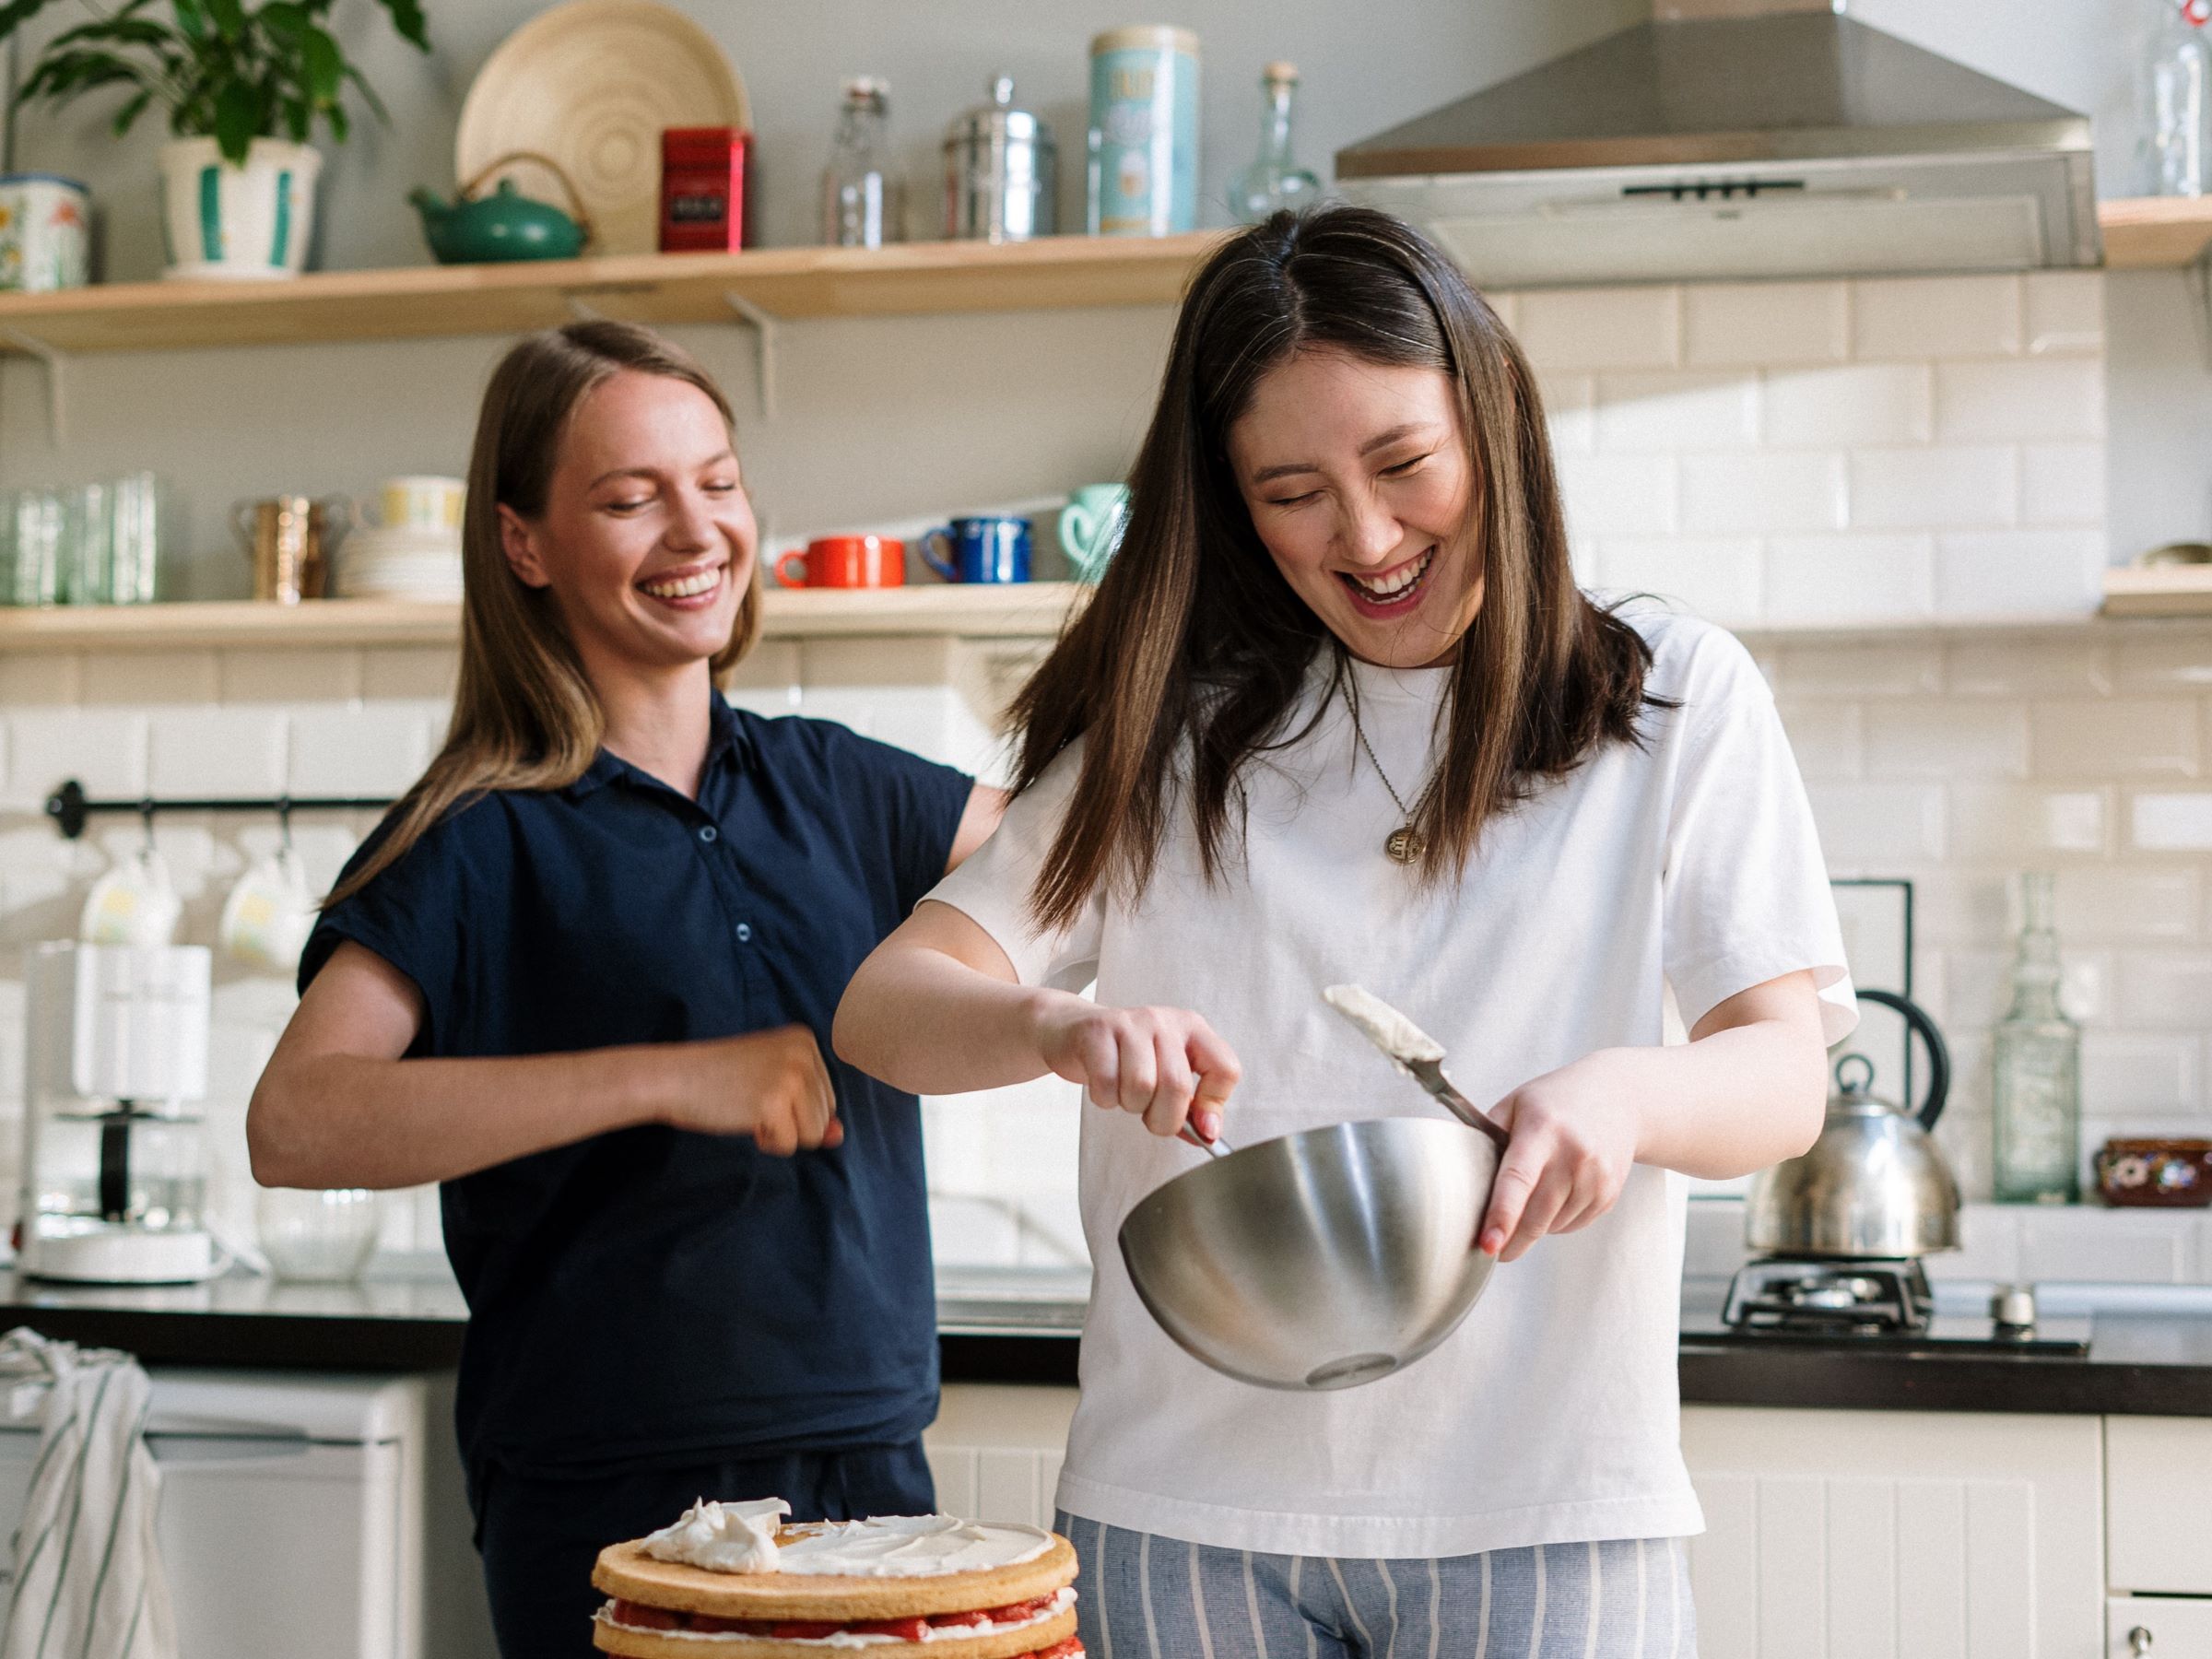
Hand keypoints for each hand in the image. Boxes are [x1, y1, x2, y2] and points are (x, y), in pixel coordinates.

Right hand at [664, 1026, 842, 1154]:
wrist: (675, 1077)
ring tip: (750, 1108)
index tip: (761, 1089)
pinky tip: (743, 1118)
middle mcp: (803, 1053)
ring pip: (812, 1133)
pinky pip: (789, 1145)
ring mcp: (790, 1076)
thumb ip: (811, 1107)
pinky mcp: (774, 1102)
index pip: (828, 1097)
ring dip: (781, 1133)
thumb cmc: (721, 1081)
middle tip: (752, 1100)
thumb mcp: (773, 1083)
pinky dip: (767, 1142)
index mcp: (805, 1040)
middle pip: (824, 1116)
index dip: (796, 1109)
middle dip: (791, 1122)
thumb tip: (839, 1136)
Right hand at [1032, 997, 1240, 1142]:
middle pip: (1177, 1086)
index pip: (1225, 1068)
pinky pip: (1106, 1084)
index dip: (1214, 1105)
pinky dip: (1105, 1099)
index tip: (1201, 1126)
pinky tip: (1104, 1086)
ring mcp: (1130, 1023)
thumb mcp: (1165, 1073)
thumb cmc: (1124, 1058)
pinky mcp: (1097, 1031)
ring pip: (1141, 1086)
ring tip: (1124, 1093)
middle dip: (1163, 1119)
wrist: (1070, 1031)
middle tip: (1150, 1116)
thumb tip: (1207, 1134)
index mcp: (1192, 1029)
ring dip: (1131, 1105)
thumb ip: (1190, 1105)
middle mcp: (1164, 1021)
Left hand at [1478, 1050, 1639, 1261]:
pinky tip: (1555, 1195)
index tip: (1488, 1244)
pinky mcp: (1609, 1194)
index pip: (1518, 1179)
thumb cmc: (1556, 1101)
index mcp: (1542, 1130)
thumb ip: (1487, 1136)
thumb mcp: (1515, 1104)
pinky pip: (1572, 1225)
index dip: (1502, 1216)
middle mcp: (1574, 1154)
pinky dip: (1556, 1221)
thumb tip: (1458, 1175)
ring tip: (1531, 1197)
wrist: (1618, 1097)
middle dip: (1510, 1242)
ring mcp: (1596, 1177)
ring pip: (1552, 1226)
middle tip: (1493, 1249)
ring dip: (1534, 1226)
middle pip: (1536, 1216)